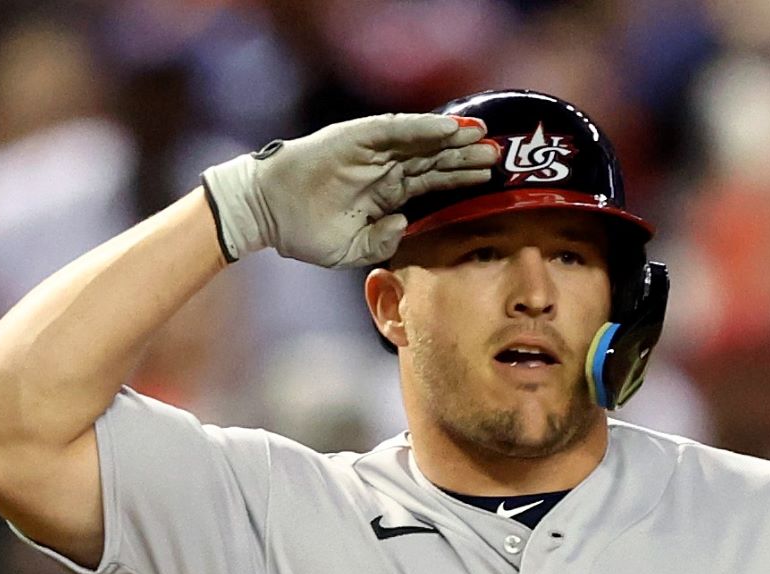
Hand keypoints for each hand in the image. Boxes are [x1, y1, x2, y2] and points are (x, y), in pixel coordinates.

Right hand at [200, 114, 497, 267]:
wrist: (265, 214)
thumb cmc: (303, 232)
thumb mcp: (351, 249)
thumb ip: (382, 242)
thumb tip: (405, 225)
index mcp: (386, 194)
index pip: (432, 183)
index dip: (460, 179)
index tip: (492, 180)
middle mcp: (383, 168)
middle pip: (435, 160)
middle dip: (466, 157)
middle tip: (503, 155)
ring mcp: (370, 151)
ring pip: (421, 142)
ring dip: (452, 139)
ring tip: (484, 137)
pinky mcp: (355, 138)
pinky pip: (395, 130)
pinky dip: (422, 128)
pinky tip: (448, 129)